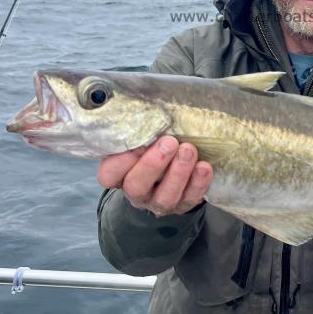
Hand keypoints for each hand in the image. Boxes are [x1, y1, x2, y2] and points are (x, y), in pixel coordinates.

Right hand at [96, 135, 212, 217]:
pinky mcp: (183, 205)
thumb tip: (148, 108)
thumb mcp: (142, 138)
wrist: (174, 168)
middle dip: (153, 164)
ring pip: (165, 197)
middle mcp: (137, 192)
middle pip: (137, 186)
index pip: (108, 175)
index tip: (137, 143)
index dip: (120, 162)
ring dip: (178, 172)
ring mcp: (159, 202)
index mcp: (120, 175)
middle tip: (169, 142)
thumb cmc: (153, 147)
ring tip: (188, 150)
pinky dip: (198, 183)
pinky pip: (190, 198)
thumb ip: (139, 130)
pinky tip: (204, 166)